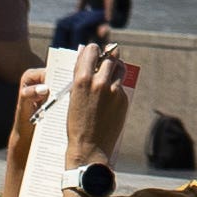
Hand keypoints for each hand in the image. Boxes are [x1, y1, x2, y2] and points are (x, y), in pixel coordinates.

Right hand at [60, 41, 131, 161]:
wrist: (89, 147)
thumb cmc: (76, 123)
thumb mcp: (72, 96)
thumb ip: (81, 76)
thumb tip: (87, 58)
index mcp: (82, 79)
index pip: (92, 49)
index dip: (92, 51)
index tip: (93, 54)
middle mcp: (100, 81)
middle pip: (109, 57)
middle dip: (106, 57)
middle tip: (105, 60)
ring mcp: (114, 91)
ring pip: (119, 68)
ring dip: (115, 68)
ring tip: (109, 74)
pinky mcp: (123, 99)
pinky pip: (121, 86)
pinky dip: (116, 88)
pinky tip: (109, 99)